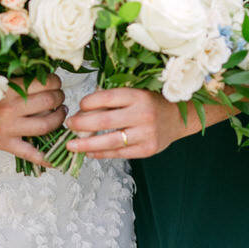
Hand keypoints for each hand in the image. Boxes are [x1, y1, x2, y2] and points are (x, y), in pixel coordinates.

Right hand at [0, 73, 65, 165]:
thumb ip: (17, 81)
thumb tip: (45, 78)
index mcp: (8, 89)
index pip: (44, 83)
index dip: (55, 82)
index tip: (55, 83)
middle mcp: (10, 109)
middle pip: (49, 102)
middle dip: (60, 98)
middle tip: (59, 97)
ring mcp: (8, 129)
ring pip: (47, 125)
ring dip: (59, 119)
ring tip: (59, 114)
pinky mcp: (5, 145)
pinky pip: (30, 153)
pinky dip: (46, 158)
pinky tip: (57, 158)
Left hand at [64, 86, 210, 159]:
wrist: (179, 118)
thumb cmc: (151, 103)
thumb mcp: (136, 94)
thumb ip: (113, 101)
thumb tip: (82, 112)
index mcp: (138, 95)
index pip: (107, 97)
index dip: (88, 102)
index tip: (79, 106)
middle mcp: (143, 114)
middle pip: (104, 120)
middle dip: (81, 124)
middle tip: (68, 125)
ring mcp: (146, 133)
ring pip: (109, 141)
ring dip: (86, 144)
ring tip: (72, 145)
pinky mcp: (147, 149)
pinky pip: (119, 153)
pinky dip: (101, 153)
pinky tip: (90, 152)